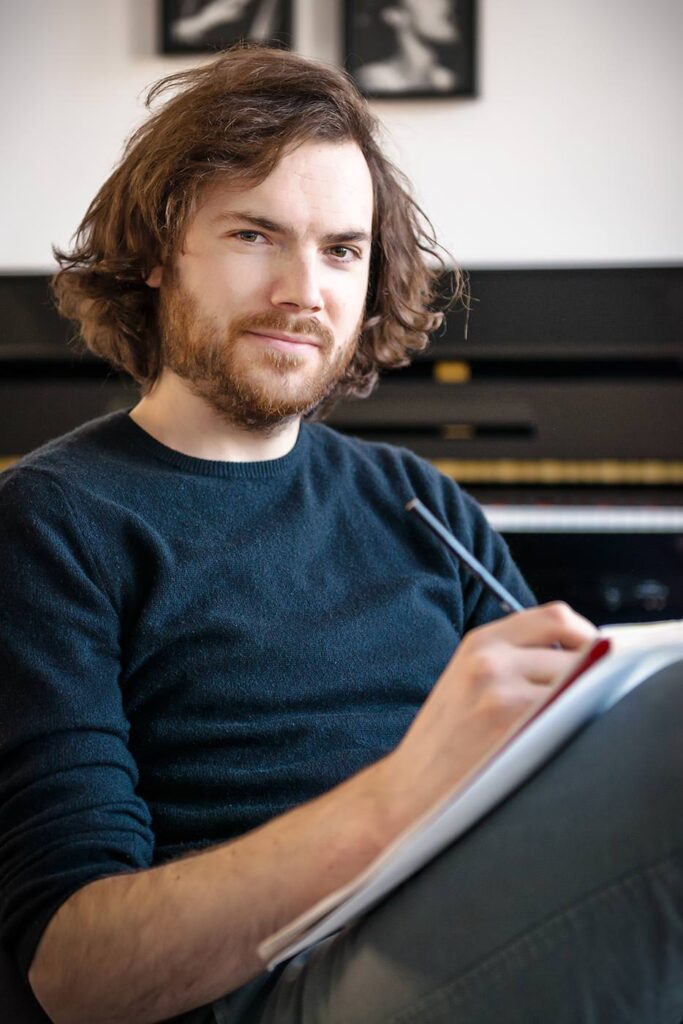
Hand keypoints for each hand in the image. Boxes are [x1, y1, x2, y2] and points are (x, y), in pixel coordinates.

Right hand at [388, 603, 597, 817]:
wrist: (410, 788)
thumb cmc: (445, 740)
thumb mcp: (468, 678)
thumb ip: (515, 657)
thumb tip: (584, 656)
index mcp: (480, 642)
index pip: (556, 617)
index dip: (587, 634)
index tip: (598, 655)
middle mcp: (490, 658)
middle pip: (577, 649)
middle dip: (595, 672)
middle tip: (594, 695)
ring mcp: (502, 691)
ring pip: (580, 682)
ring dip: (588, 700)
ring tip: (574, 721)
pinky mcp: (513, 725)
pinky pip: (571, 713)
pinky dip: (579, 722)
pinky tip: (565, 738)